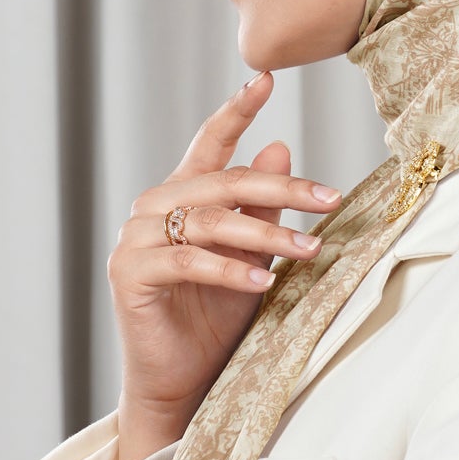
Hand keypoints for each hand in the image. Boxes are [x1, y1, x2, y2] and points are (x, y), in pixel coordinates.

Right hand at [107, 72, 341, 432]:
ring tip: (310, 249)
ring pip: (210, 220)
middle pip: (224, 183)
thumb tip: (282, 146)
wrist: (180, 380)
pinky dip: (228, 269)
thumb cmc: (215, 319)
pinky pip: (187, 260)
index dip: (237, 110)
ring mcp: (137, 239)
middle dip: (283, 189)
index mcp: (183, 195)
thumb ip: (263, 207)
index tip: (267, 79)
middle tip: (329, 198)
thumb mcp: (253, 257)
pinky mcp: (129, 273)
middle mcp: (155, 208)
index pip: (211, 143)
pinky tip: (262, 281)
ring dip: (266, 235)